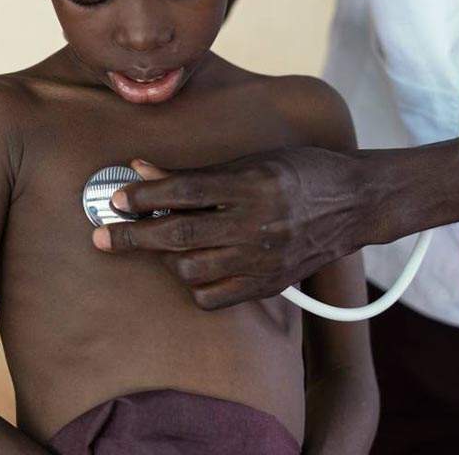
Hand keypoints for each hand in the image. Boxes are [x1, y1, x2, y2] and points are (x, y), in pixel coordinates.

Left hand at [91, 147, 391, 308]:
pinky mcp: (268, 285)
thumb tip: (141, 169)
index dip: (145, 195)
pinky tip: (188, 268)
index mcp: (254, 185)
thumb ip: (197, 173)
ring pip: (191, 271)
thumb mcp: (253, 159)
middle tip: (101, 235)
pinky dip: (192, 285)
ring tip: (156, 245)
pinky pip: (214, 298)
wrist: (357, 204)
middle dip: (132, 237)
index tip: (116, 198)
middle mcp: (257, 225)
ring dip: (163, 259)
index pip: (185, 192)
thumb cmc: (303, 171)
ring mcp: (263, 260)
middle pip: (180, 236)